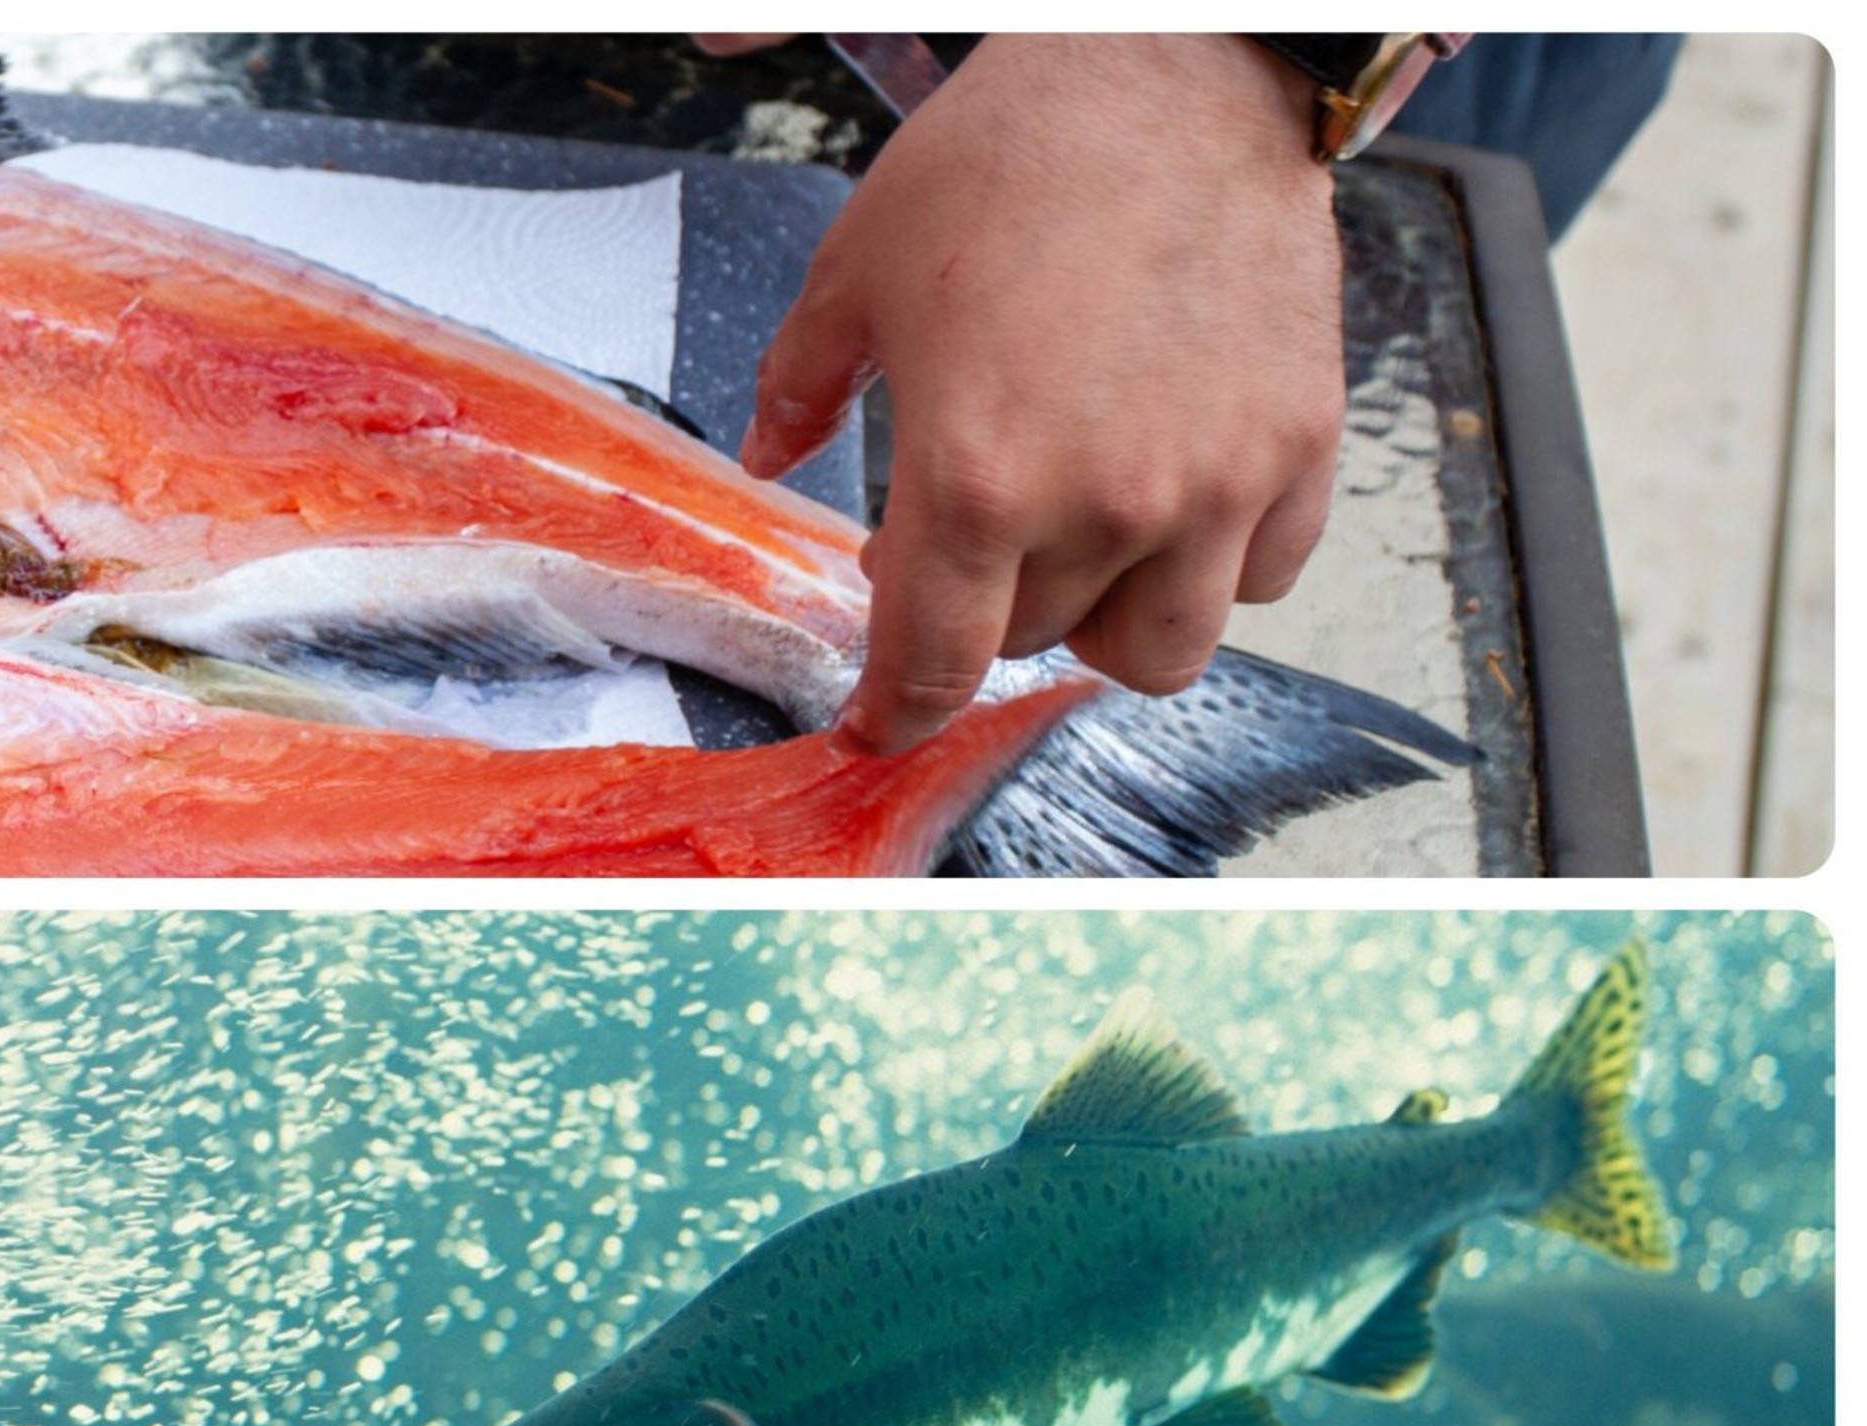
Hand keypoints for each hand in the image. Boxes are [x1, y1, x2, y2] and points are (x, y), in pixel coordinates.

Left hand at [737, 35, 1344, 750]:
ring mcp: (1216, 482)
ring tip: (1074, 555)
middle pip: (1033, 646)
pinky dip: (1214, 570)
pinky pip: (1262, 578)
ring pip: (1158, 650)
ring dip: (1104, 626)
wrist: (1177, 64)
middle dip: (985, 614)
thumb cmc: (1015, 153)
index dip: (893, 711)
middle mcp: (1105, 502)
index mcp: (978, 477)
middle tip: (969, 540)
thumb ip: (801, 385)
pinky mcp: (1298, 445)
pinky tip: (1173, 509)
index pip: (930, 665)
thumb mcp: (857, 269)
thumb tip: (768, 456)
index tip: (877, 719)